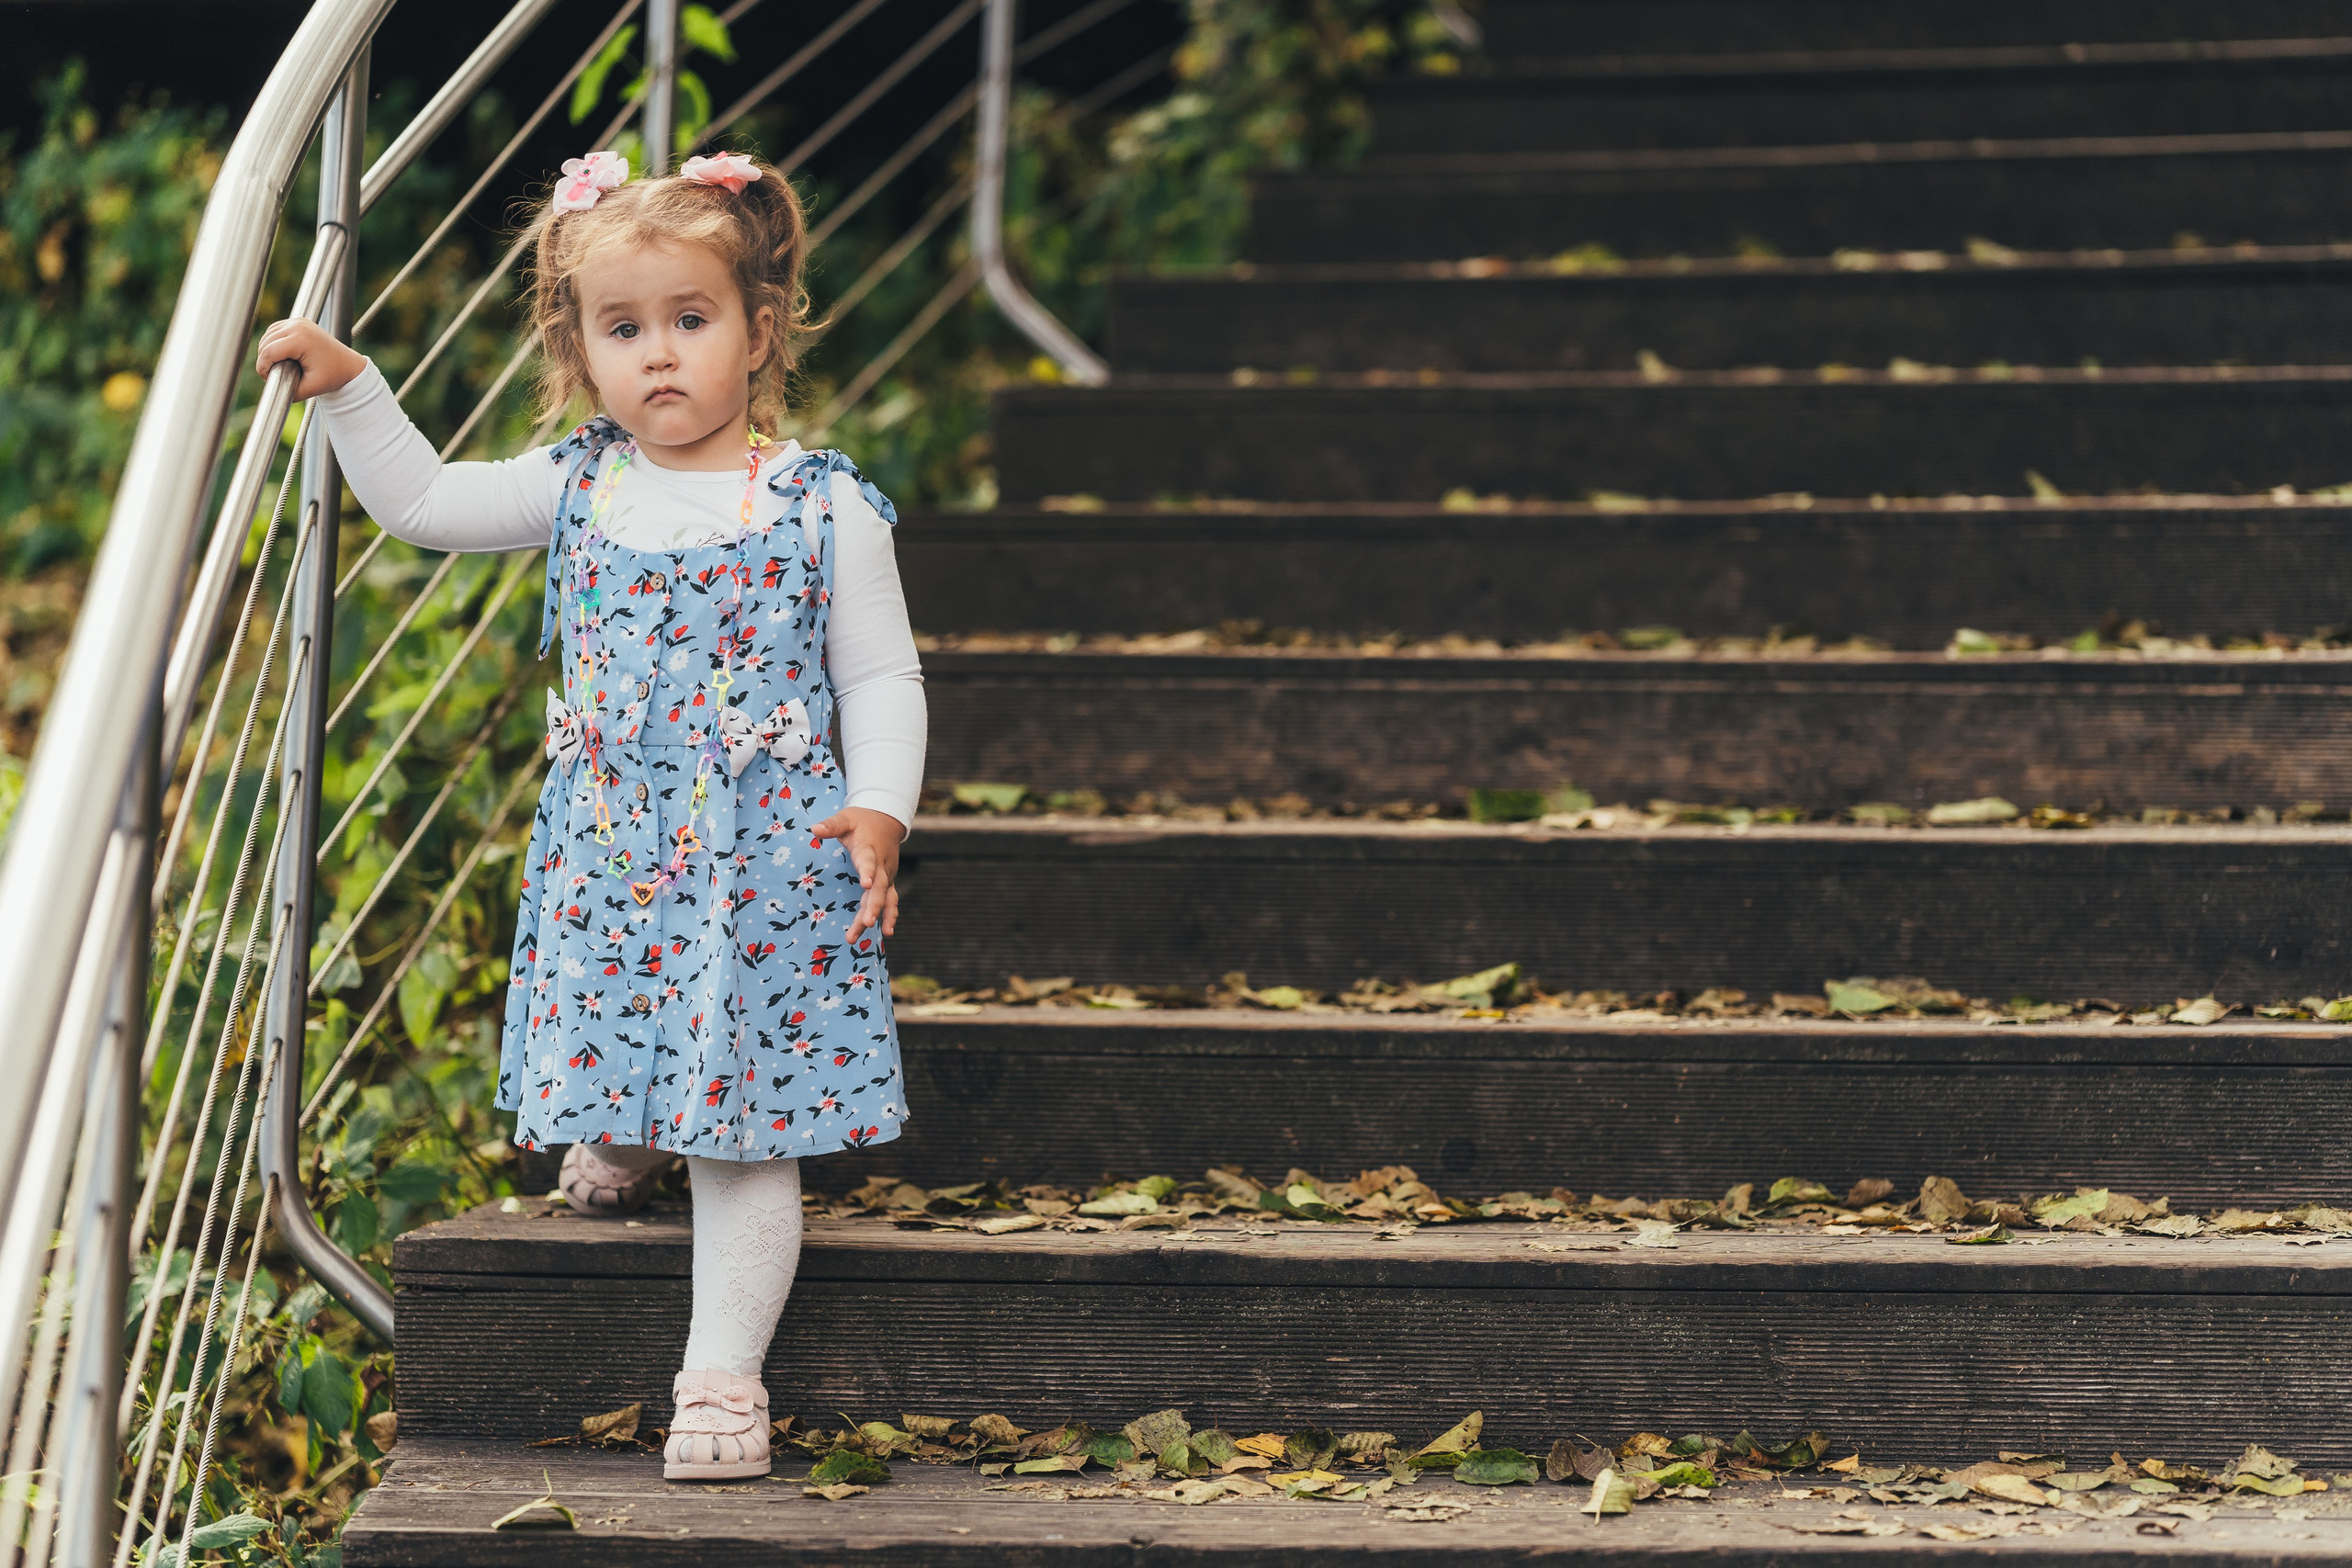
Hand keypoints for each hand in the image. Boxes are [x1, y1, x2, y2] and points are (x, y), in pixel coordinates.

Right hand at [255, 317, 366, 400]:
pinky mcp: (298, 321)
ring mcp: (298, 321)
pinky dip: (273, 341)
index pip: (268, 352)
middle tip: (274, 374)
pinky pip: (275, 330)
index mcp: (301, 339)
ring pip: (267, 335)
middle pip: (265, 343)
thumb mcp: (311, 388)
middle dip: (265, 360)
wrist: (349, 364)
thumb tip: (272, 393)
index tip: (269, 379)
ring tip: (277, 365)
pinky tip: (280, 353)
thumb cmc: (333, 376)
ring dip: (267, 350)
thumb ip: (289, 391)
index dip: (263, 368)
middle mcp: (298, 326)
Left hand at [813, 806, 903, 943]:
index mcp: (869, 849)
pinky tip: (887, 933)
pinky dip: (890, 916)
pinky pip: (890, 901)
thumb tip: (813, 829)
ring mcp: (886, 876)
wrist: (888, 820)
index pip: (869, 861)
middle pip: (878, 888)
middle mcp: (881, 866)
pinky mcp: (887, 883)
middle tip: (866, 923)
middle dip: (873, 906)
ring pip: (884, 899)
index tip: (866, 883)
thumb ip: (831, 825)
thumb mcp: (846, 818)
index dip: (868, 872)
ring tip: (864, 933)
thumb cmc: (862, 820)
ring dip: (876, 916)